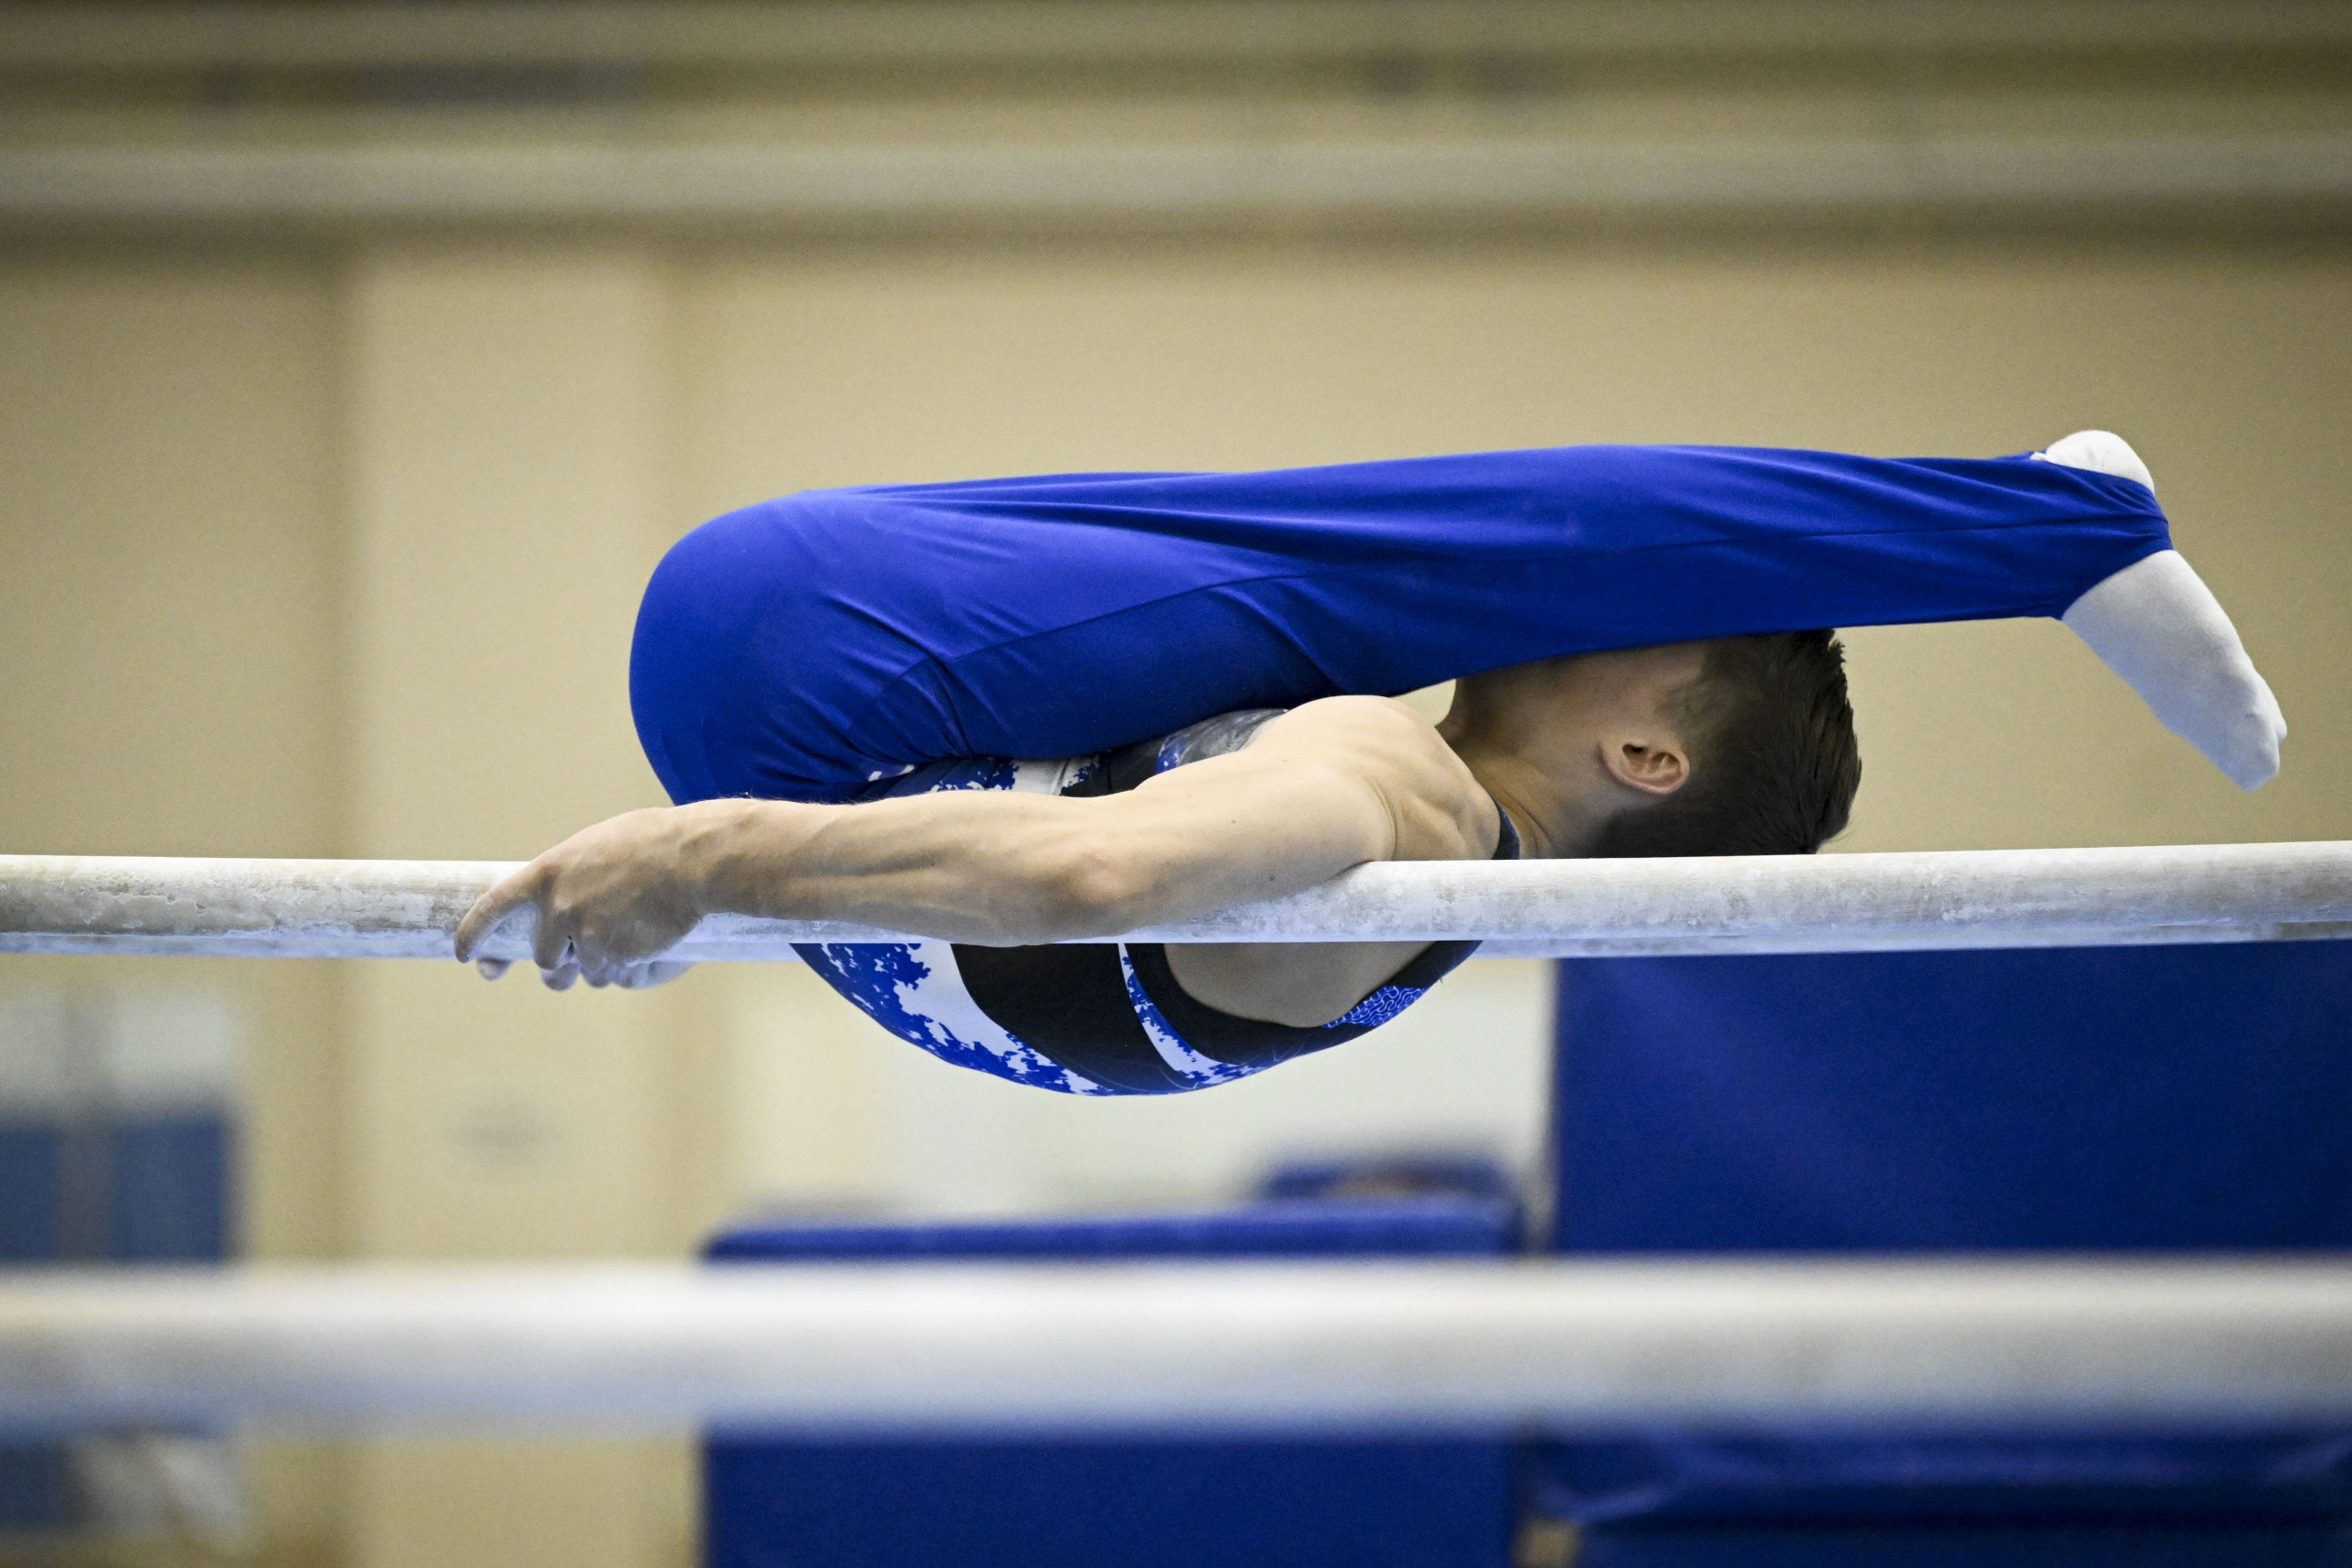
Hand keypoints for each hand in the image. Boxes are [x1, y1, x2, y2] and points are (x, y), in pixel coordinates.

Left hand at [454, 805, 719, 989]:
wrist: (692, 859)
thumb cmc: (653, 842)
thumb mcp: (599, 844)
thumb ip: (572, 872)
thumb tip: (562, 893)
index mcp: (547, 872)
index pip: (493, 906)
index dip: (473, 933)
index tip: (464, 954)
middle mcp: (557, 906)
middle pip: (543, 955)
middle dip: (557, 963)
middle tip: (569, 964)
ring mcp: (583, 933)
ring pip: (577, 971)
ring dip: (592, 967)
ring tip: (620, 943)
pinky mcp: (611, 954)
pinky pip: (607, 974)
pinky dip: (621, 965)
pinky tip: (641, 940)